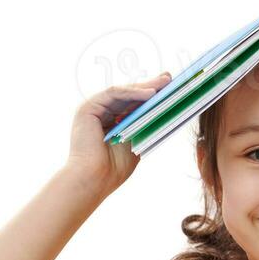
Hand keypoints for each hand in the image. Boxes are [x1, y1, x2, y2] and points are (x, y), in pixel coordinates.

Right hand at [63, 72, 172, 194]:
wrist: (94, 180)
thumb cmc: (113, 169)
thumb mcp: (135, 142)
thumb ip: (144, 126)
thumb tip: (164, 112)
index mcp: (110, 124)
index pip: (132, 106)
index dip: (150, 97)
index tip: (170, 90)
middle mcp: (100, 115)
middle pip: (128, 96)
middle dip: (150, 87)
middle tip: (169, 79)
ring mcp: (93, 110)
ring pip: (122, 93)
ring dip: (144, 87)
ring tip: (164, 84)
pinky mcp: (88, 107)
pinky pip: (114, 93)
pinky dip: (132, 92)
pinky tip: (150, 93)